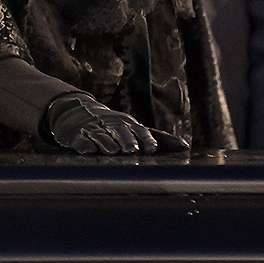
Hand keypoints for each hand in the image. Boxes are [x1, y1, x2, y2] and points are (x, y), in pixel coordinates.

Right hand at [44, 91, 189, 154]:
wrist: (79, 112)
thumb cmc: (114, 124)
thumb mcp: (135, 128)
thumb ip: (160, 138)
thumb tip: (186, 147)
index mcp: (128, 124)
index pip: (139, 131)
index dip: (145, 139)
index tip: (152, 148)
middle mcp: (112, 125)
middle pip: (120, 132)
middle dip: (126, 141)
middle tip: (132, 151)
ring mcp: (94, 129)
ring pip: (101, 136)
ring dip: (107, 142)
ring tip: (112, 151)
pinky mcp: (77, 135)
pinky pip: (81, 140)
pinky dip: (84, 144)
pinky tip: (88, 150)